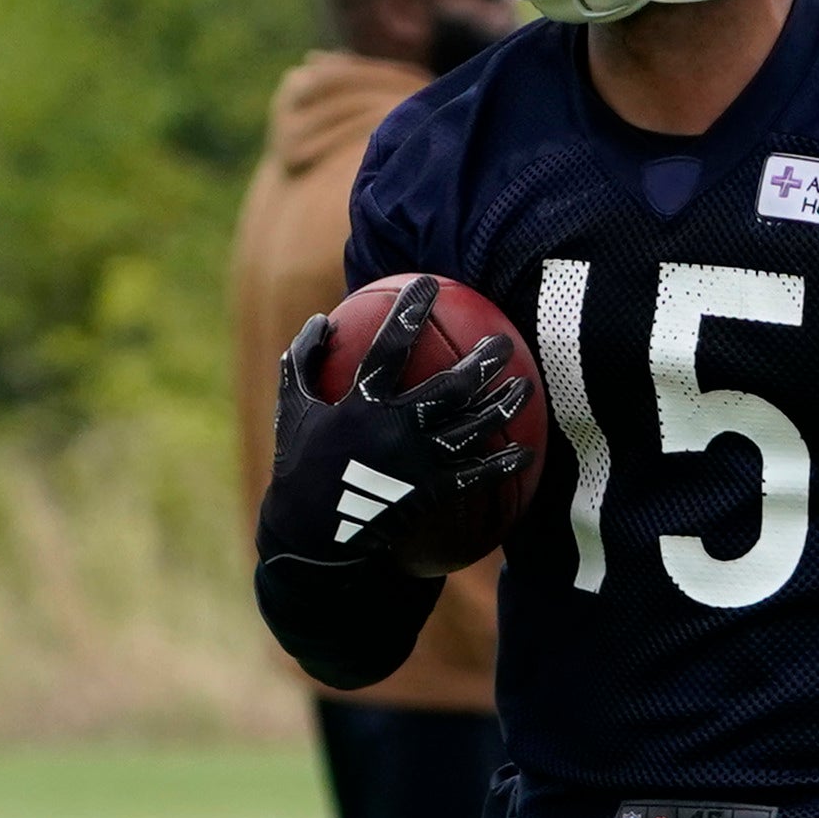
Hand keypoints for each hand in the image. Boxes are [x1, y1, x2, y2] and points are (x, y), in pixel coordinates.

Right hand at [258, 276, 530, 578]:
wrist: (313, 535)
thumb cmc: (301, 465)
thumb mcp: (292, 409)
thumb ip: (304, 361)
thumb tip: (322, 318)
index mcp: (359, 404)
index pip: (389, 346)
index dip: (409, 312)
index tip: (428, 283)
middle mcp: (394, 429)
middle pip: (449, 387)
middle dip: (481, 362)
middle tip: (503, 342)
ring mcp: (417, 462)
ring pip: (472, 428)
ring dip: (503, 405)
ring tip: (526, 385)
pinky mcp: (431, 492)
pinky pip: (476, 476)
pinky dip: (503, 464)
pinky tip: (526, 452)